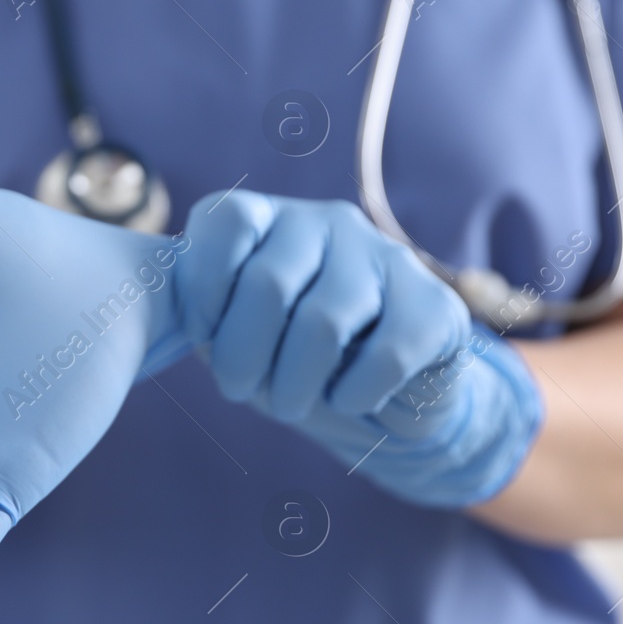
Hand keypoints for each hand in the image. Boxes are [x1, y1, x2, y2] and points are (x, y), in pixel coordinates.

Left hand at [177, 191, 541, 506]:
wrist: (378, 403)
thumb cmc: (285, 362)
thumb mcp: (229, 337)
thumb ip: (202, 315)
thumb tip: (186, 317)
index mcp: (271, 219)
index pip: (227, 222)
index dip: (204, 289)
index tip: (204, 337)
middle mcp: (328, 223)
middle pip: (269, 282)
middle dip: (242, 354)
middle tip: (239, 390)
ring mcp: (386, 258)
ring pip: (324, 322)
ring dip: (294, 383)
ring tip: (289, 403)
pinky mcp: (436, 307)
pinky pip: (386, 354)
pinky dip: (354, 393)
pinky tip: (348, 400)